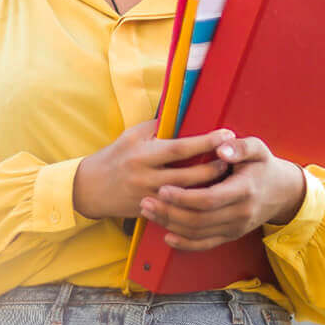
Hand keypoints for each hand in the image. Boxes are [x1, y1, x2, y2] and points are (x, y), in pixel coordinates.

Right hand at [73, 120, 234, 219]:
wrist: (90, 188)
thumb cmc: (115, 155)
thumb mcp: (133, 135)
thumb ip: (159, 127)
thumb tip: (186, 112)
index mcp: (143, 154)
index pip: (180, 148)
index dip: (205, 142)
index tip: (226, 134)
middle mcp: (146, 177)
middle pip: (189, 176)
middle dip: (214, 168)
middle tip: (234, 159)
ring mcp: (148, 198)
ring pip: (187, 196)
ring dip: (209, 188)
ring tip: (228, 178)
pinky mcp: (149, 212)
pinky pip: (177, 210)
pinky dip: (195, 204)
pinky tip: (210, 198)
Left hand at [138, 135, 306, 251]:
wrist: (282, 192)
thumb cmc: (264, 166)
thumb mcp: (258, 149)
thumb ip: (240, 147)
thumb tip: (221, 148)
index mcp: (244, 190)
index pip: (209, 199)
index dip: (184, 197)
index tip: (163, 188)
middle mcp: (240, 213)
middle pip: (199, 219)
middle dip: (170, 212)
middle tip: (146, 201)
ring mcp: (235, 228)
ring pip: (198, 233)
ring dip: (171, 225)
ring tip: (149, 212)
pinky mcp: (231, 235)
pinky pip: (205, 245)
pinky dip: (185, 244)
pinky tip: (167, 236)